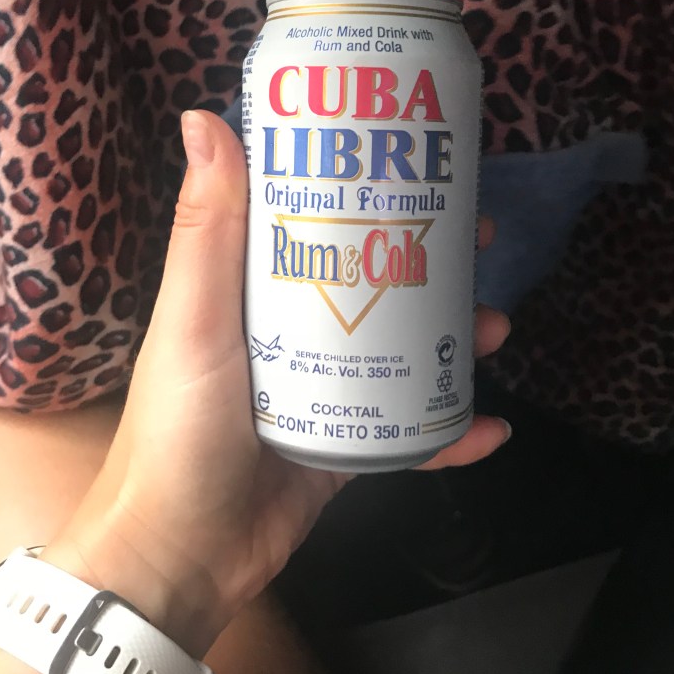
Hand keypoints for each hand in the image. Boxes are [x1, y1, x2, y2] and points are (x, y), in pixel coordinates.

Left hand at [49, 112, 510, 655]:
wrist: (177, 558)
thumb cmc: (178, 428)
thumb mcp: (193, 320)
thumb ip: (205, 229)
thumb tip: (202, 114)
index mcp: (251, 289)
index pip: (315, 220)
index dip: (367, 187)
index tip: (418, 164)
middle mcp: (290, 331)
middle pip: (374, 278)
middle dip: (431, 258)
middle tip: (481, 240)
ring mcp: (322, 391)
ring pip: (401, 349)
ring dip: (453, 336)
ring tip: (497, 326)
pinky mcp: (344, 450)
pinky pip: (408, 432)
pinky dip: (449, 431)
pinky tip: (491, 427)